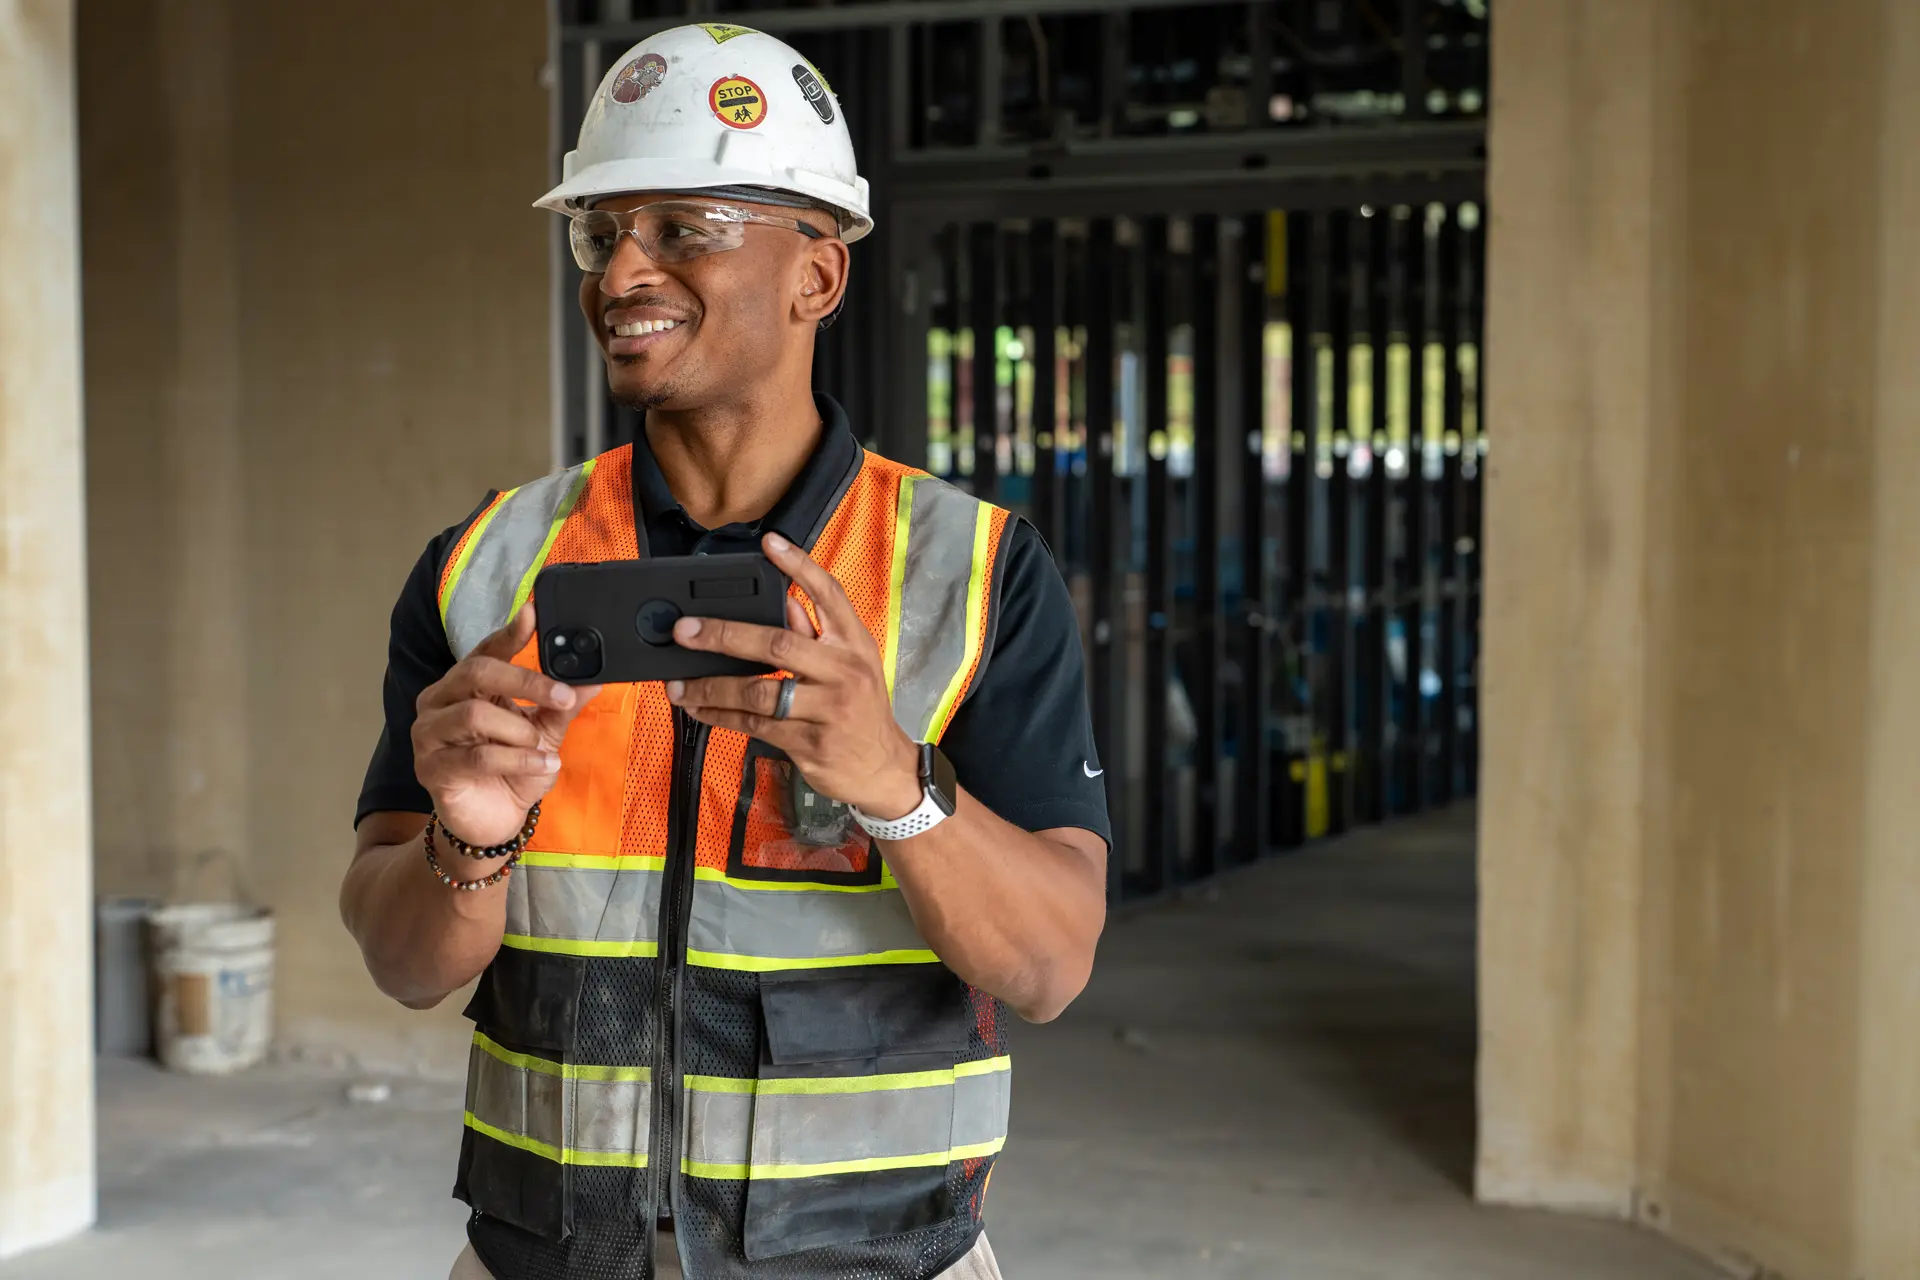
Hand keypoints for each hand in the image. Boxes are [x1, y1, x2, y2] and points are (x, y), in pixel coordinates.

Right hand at [412, 603, 602, 846]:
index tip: (534, 612)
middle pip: (477, 672)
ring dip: (519, 731)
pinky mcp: (430, 768)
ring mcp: (429, 733)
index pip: (487, 649)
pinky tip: (542, 764)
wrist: (495, 819)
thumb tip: (594, 676)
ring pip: (474, 714)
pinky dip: (517, 759)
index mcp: (467, 684)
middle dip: (526, 681)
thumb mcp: (546, 732)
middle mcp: (441, 700)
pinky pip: (476, 756)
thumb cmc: (514, 769)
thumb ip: (563, 705)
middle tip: (562, 696)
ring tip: (543, 746)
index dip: (510, 632)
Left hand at [667, 532, 922, 819]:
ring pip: (758, 693)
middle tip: (685, 631)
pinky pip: (754, 726)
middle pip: (778, 645)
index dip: (800, 566)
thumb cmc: (861, 710)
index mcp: (854, 645)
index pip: (829, 595)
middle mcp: (843, 672)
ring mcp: (827, 711)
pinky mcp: (809, 744)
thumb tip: (783, 603)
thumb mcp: (851, 665)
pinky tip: (700, 708)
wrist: (882, 769)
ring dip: (711, 687)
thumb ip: (817, 634)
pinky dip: (721, 716)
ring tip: (679, 684)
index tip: (769, 543)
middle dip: (724, 635)